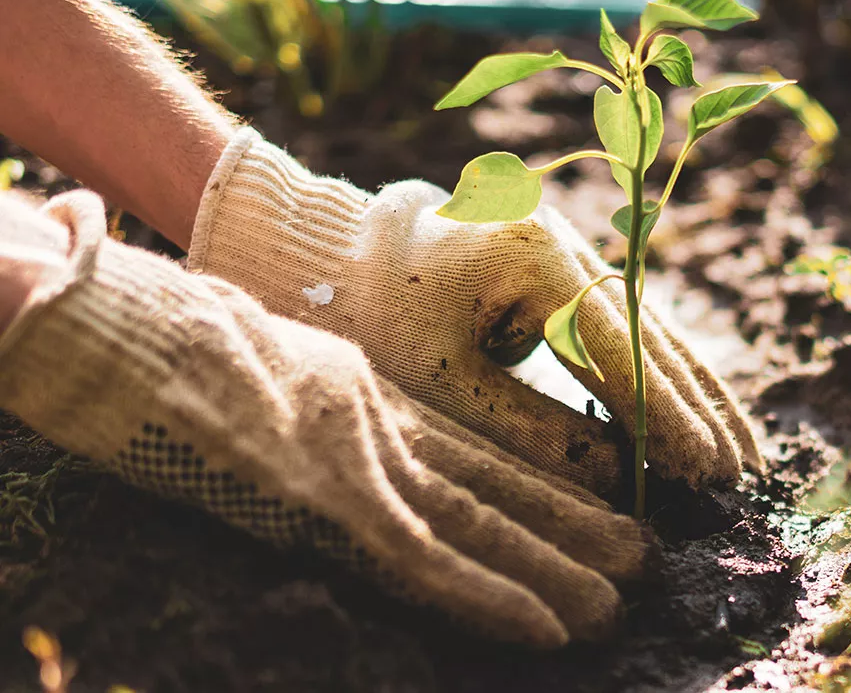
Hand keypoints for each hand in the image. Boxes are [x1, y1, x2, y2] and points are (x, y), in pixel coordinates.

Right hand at [0, 190, 656, 646]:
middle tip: (639, 552)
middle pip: (485, 482)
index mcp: (359, 390)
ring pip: (473, 522)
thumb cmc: (171, 336)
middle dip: (562, 521)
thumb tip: (340, 431)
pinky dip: (487, 597)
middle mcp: (372, 421)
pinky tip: (548, 627)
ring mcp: (351, 456)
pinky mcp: (320, 493)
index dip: (530, 480)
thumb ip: (316, 397)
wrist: (118, 316)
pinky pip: (421, 558)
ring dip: (548, 565)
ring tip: (618, 596)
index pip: (463, 446)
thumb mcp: (266, 362)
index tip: (592, 503)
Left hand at [190, 130, 761, 496]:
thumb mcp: (441, 382)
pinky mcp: (556, 267)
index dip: (666, 417)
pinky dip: (656, 371)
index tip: (710, 473)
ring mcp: (564, 249)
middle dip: (699, 407)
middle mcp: (564, 243)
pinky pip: (621, 324)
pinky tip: (687, 408)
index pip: (619, 350)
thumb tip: (616, 480)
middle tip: (748, 473)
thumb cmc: (369, 314)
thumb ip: (529, 430)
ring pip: (646, 327)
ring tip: (741, 448)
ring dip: (693, 390)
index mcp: (535, 259)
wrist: (333, 252)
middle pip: (650, 334)